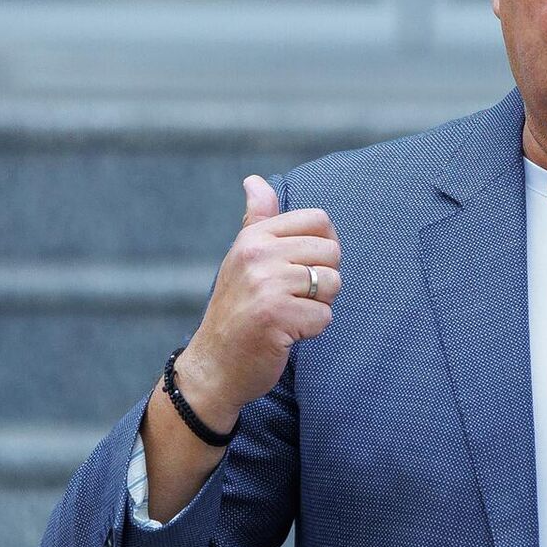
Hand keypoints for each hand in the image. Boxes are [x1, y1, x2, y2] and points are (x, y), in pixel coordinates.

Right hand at [178, 177, 339, 422]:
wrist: (214, 366)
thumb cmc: (236, 311)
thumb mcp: (242, 259)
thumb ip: (257, 220)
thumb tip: (254, 180)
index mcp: (253, 237)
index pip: (319, 220)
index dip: (323, 248)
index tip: (302, 269)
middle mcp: (257, 254)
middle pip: (332, 252)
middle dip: (323, 280)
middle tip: (293, 299)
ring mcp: (266, 285)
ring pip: (331, 284)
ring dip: (318, 306)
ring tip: (288, 315)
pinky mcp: (276, 317)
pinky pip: (324, 317)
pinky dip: (311, 331)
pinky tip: (285, 335)